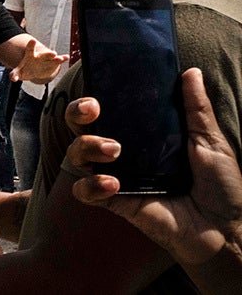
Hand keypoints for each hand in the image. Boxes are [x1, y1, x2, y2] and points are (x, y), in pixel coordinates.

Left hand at [9, 38, 66, 83]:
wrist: (34, 71)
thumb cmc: (25, 69)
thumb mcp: (19, 72)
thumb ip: (14, 74)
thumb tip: (12, 78)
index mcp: (30, 56)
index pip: (30, 49)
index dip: (31, 45)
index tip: (33, 41)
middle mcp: (39, 56)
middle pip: (44, 54)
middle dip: (48, 54)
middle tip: (53, 53)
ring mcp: (47, 60)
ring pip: (52, 58)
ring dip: (57, 58)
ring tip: (60, 58)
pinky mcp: (53, 64)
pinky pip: (58, 61)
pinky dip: (63, 59)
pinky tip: (66, 57)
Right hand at [69, 68, 241, 266]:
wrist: (224, 229)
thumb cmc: (221, 186)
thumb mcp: (210, 141)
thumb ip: (196, 108)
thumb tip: (190, 71)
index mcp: (144, 135)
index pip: (110, 111)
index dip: (95, 99)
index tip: (98, 94)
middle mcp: (125, 153)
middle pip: (83, 128)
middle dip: (77, 115)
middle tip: (93, 112)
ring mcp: (117, 176)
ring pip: (77, 155)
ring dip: (87, 146)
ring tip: (114, 150)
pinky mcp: (115, 201)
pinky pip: (85, 192)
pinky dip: (91, 185)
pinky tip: (112, 184)